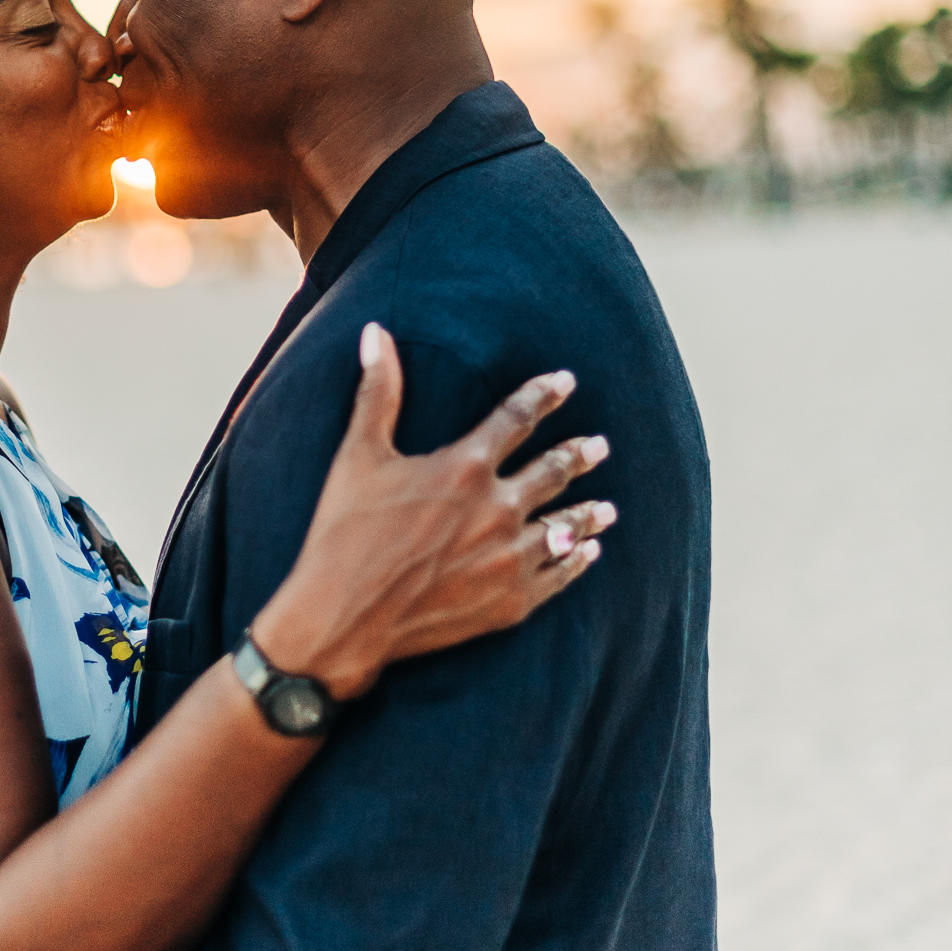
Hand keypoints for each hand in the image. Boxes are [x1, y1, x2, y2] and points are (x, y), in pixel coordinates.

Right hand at [253, 328, 614, 701]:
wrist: (343, 619)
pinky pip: (557, 576)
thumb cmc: (343, 533)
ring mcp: (508, 558)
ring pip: (565, 527)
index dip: (544, 396)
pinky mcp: (509, 602)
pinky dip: (576, 561)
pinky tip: (586, 553)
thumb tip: (374, 331)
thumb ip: (378, 391)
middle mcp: (497, 508)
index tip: (566, 382)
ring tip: (608, 507)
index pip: (517, 418)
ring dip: (588, 513)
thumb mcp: (357, 455)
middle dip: (579, 455)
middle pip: (553, 472)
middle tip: (600, 446)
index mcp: (464, 467)